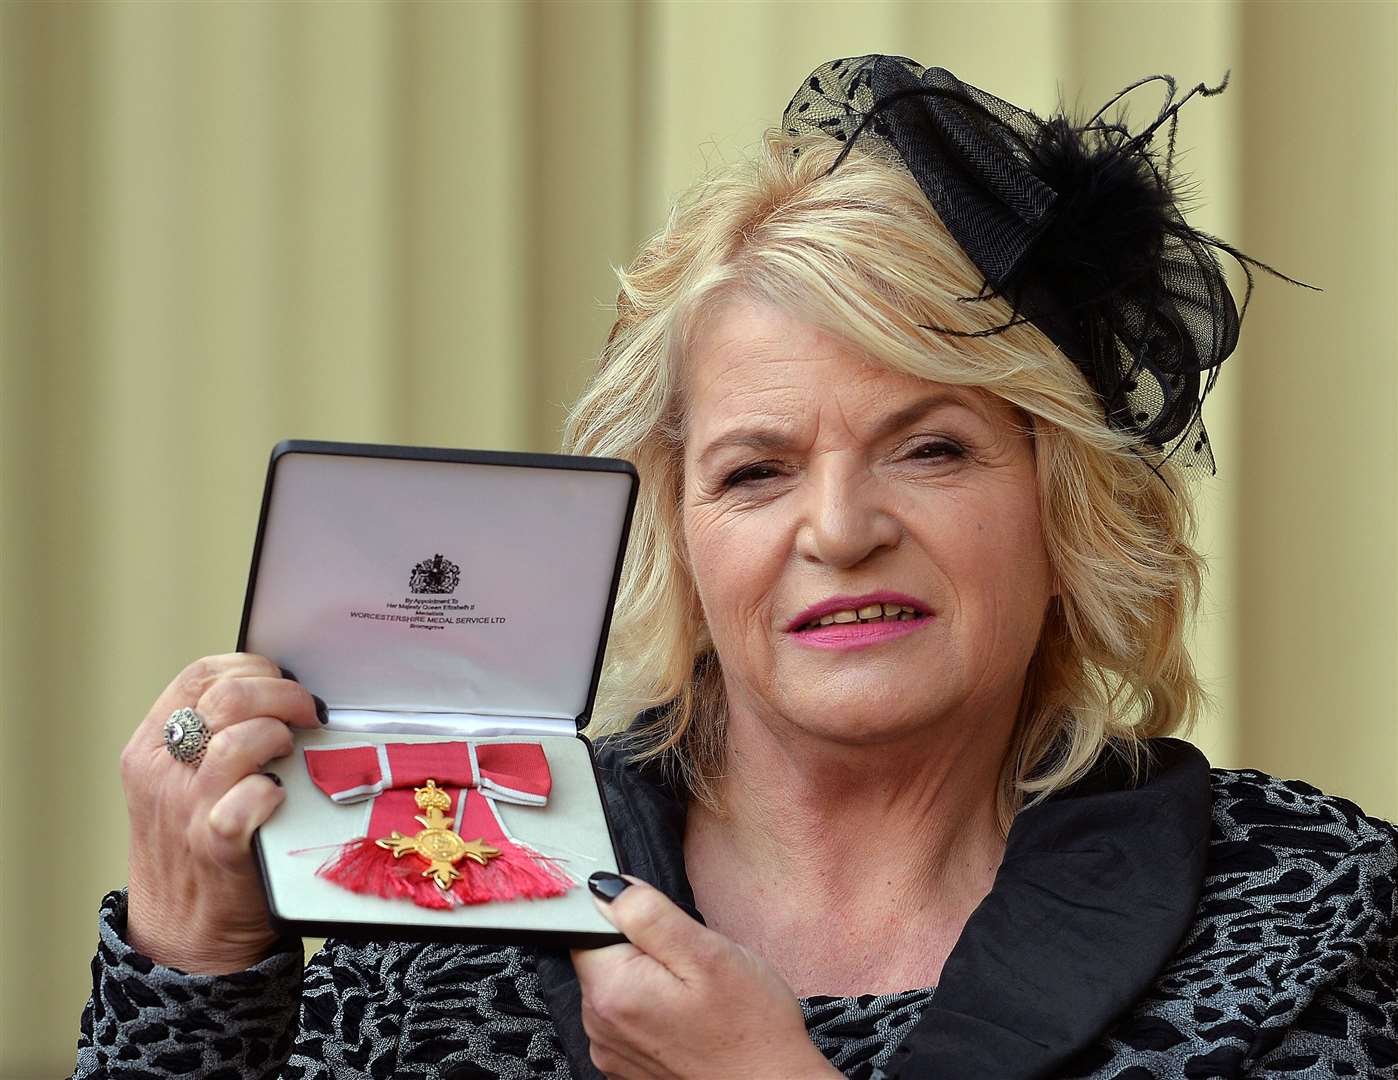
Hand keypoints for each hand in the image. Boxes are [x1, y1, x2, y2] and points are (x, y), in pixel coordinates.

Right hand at [121, 653, 321, 972]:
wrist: (184, 935)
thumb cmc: (195, 849)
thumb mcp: (181, 784)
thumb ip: (211, 737)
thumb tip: (278, 692)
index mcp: (150, 747)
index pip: (200, 675)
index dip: (252, 667)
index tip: (283, 681)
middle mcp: (162, 773)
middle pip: (227, 696)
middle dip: (282, 693)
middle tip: (308, 712)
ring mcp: (186, 809)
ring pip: (238, 738)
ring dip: (279, 736)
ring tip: (292, 752)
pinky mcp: (217, 845)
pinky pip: (250, 798)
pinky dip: (273, 791)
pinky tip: (281, 797)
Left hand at [570, 874, 838, 1079]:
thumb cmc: (751, 1028)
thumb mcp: (707, 953)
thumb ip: (649, 914)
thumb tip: (604, 887)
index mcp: (611, 991)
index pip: (588, 929)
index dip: (629, 916)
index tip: (668, 929)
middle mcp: (600, 1027)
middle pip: (604, 958)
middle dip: (644, 949)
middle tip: (693, 964)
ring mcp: (613, 1052)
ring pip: (619, 987)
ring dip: (651, 980)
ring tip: (697, 995)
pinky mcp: (629, 1068)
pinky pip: (631, 1019)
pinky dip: (655, 1011)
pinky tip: (691, 1020)